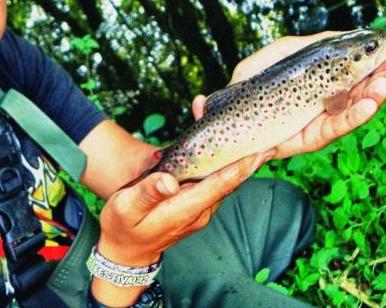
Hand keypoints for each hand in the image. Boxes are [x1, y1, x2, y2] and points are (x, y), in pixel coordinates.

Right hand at [97, 150, 273, 266]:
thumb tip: (170, 180)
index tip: (260, 150)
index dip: (241, 167)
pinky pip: (214, 181)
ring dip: (234, 157)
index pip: (220, 186)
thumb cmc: (122, 226)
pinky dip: (221, 162)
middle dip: (244, 156)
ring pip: (223, 178)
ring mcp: (200, 209)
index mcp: (185, 210)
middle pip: (228, 179)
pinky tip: (225, 145)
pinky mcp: (197, 205)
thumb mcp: (126, 207)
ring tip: (249, 133)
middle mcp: (200, 211)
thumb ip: (148, 192)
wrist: (126, 252)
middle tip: (263, 132)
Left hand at [191, 31, 385, 158]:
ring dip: (374, 96)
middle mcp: (323, 104)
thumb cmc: (251, 80)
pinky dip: (352, 116)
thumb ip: (312, 43)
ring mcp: (315, 122)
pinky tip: (369, 104)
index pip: (356, 74)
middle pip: (360, 93)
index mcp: (322, 84)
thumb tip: (343, 33)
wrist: (223, 111)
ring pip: (351, 111)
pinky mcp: (305, 139)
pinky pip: (332, 128)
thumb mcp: (282, 52)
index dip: (376, 65)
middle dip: (384, 80)